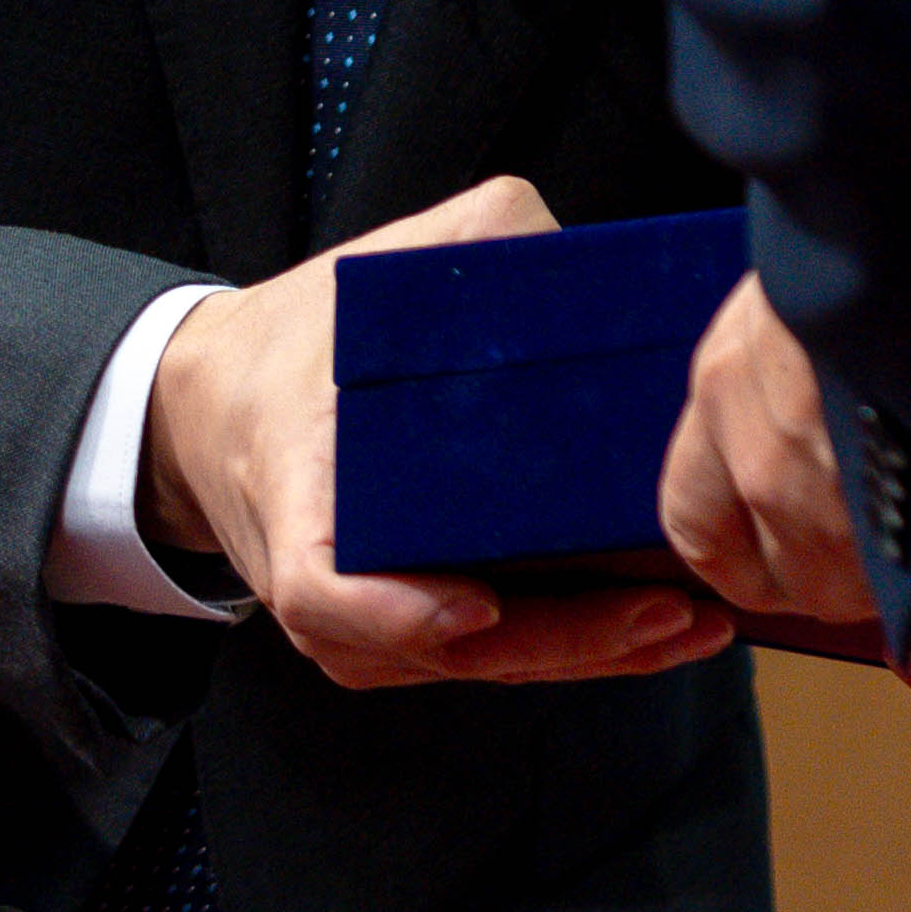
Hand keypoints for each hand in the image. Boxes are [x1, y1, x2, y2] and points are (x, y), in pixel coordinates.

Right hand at [142, 175, 736, 690]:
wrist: (219, 412)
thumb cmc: (304, 342)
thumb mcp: (371, 276)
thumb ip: (471, 248)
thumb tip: (576, 257)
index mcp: (295, 504)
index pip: (323, 591)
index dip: (397, 613)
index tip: (478, 600)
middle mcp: (327, 591)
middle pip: (450, 647)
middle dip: (567, 639)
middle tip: (666, 610)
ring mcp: (365, 630)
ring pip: (489, 663)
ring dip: (593, 654)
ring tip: (691, 624)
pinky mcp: (405, 639)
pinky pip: (495, 656)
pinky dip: (577, 651)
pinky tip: (657, 630)